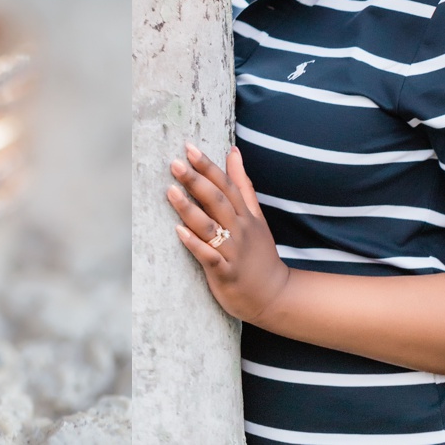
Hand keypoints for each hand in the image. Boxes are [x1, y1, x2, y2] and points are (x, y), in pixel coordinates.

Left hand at [166, 143, 289, 324]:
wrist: (274, 295)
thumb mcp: (256, 216)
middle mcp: (240, 230)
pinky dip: (195, 244)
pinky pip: (210, 257)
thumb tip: (233, 151)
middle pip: (217, 201)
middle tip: (174, 163)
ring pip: (210, 227)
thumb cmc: (259, 253)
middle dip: (196, 181)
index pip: (226, 185)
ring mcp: (233, 252)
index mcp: (245, 215)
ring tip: (170, 191)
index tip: (189, 149)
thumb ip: (243, 185)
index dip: (208, 166)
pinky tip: (179, 232)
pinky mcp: (226, 274)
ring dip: (189, 209)